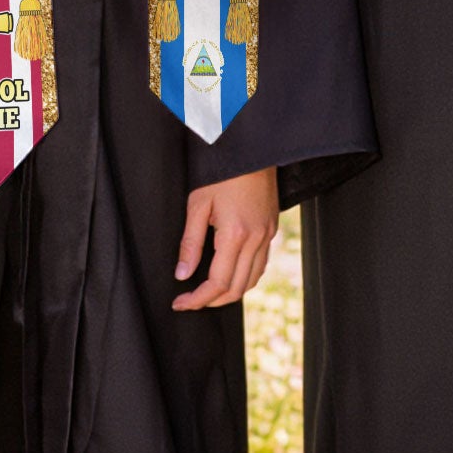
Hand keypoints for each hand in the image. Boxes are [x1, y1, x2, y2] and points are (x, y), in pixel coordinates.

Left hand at [172, 166, 278, 310]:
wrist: (252, 149)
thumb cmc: (223, 172)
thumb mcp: (198, 204)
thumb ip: (190, 243)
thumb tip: (182, 274)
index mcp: (235, 234)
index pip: (217, 283)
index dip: (197, 300)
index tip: (180, 303)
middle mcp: (256, 238)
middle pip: (236, 288)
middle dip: (212, 301)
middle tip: (190, 300)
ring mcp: (267, 234)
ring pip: (252, 279)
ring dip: (230, 292)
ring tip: (208, 292)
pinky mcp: (272, 228)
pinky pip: (261, 264)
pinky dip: (245, 277)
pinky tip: (230, 273)